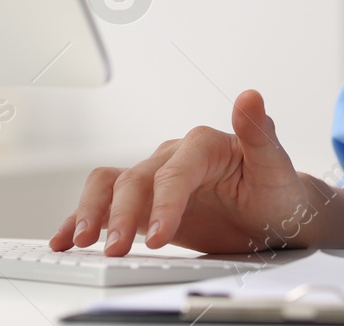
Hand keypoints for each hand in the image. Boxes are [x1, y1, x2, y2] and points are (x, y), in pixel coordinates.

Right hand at [50, 89, 318, 255]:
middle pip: (136, 180)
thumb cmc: (277, 189)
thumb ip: (259, 132)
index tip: (160, 238)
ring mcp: (156, 180)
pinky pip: (106, 203)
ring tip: (81, 242)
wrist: (275, 214)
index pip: (175, 172)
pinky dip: (82, 217)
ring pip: (111, 186)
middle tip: (114, 249)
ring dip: (92, 212)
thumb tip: (250, 95)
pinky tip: (67, 237)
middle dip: (121, 215)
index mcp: (203, 145)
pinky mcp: (146, 204)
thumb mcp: (276, 166)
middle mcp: (174, 157)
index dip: (165, 203)